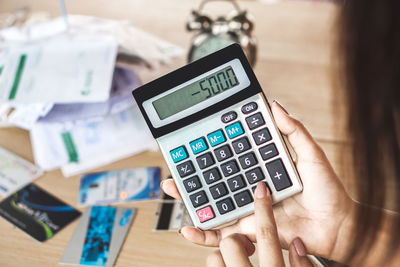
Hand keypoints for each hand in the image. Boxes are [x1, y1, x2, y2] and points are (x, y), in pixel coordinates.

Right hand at [163, 101, 355, 261]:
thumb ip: (293, 130)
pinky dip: (203, 233)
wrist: (336, 227)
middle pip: (215, 176)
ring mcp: (248, 208)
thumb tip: (274, 106)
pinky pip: (222, 234)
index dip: (214, 145)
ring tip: (172, 187)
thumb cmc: (328, 192)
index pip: (232, 154)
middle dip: (192, 170)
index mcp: (262, 167)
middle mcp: (251, 186)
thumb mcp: (310, 154)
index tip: (197, 136)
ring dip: (189, 196)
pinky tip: (187, 228)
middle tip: (176, 161)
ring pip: (212, 202)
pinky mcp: (248, 230)